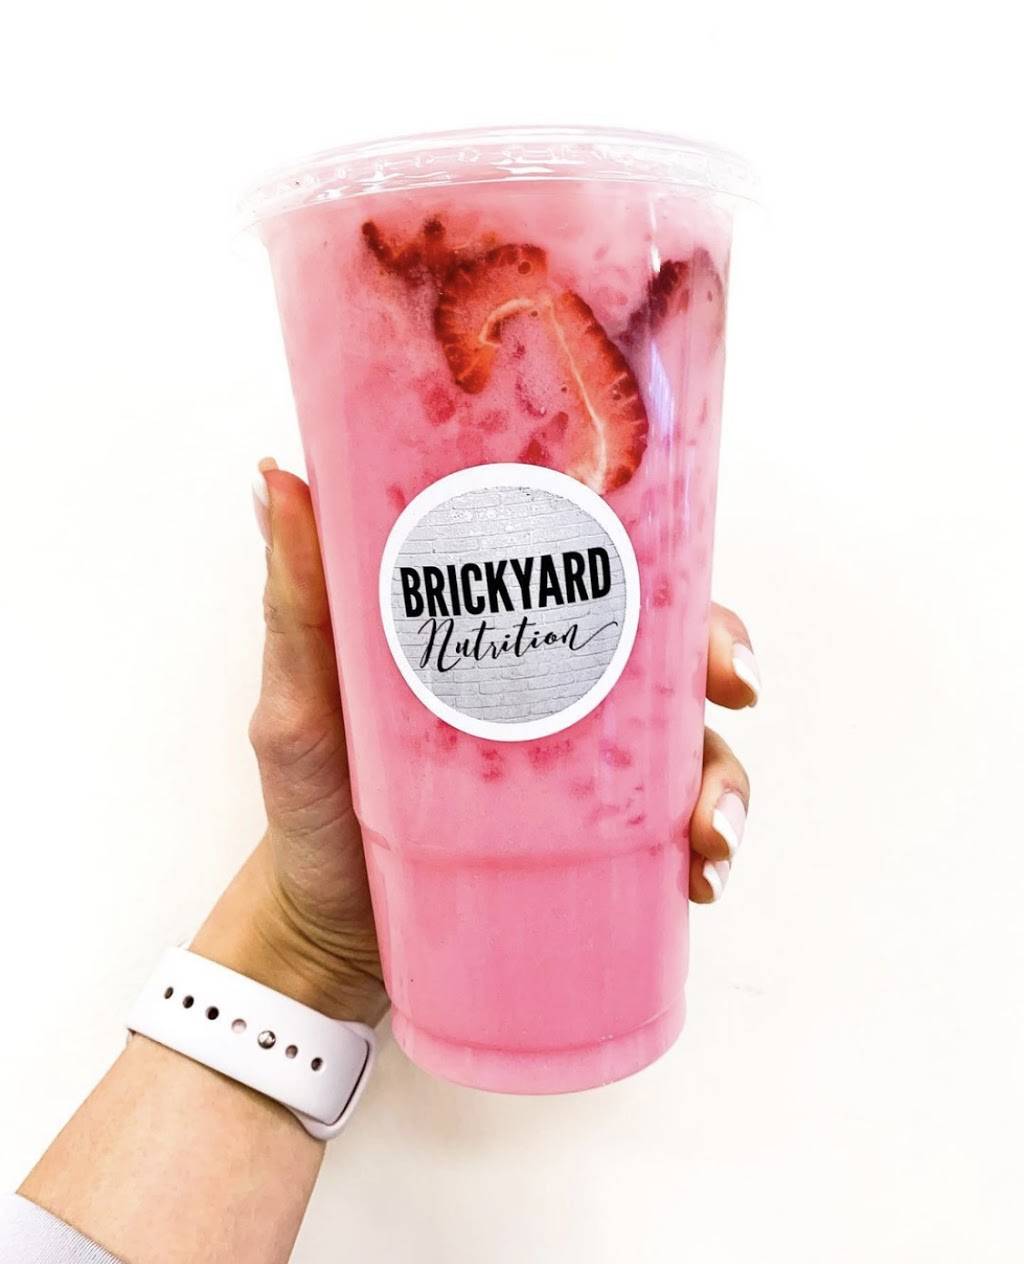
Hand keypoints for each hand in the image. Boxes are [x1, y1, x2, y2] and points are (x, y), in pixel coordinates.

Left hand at [194, 459, 756, 1020]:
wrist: (319, 933)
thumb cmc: (306, 808)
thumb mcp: (299, 703)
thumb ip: (295, 603)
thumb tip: (277, 475)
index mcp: (504, 641)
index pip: (603, 581)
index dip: (676, 581)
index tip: (703, 612)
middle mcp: (555, 696)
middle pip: (671, 658)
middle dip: (725, 668)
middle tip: (734, 699)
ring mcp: (579, 775)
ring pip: (689, 751)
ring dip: (726, 782)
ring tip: (710, 839)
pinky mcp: (586, 845)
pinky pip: (666, 838)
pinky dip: (702, 852)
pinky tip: (700, 879)